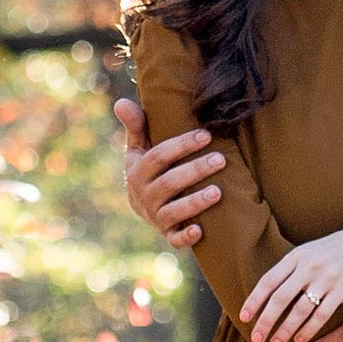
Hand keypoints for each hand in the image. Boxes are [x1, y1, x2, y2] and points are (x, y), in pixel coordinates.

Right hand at [115, 98, 222, 250]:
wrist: (144, 207)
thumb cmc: (147, 168)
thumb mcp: (138, 148)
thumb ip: (135, 125)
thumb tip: (121, 101)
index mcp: (138, 172)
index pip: (158, 157)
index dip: (181, 146)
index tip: (206, 135)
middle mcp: (144, 196)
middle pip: (169, 183)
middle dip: (195, 171)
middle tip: (221, 159)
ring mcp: (155, 217)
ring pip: (173, 212)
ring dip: (195, 203)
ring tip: (218, 192)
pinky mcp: (167, 234)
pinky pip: (174, 240)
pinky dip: (185, 237)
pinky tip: (201, 230)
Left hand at [240, 216, 342, 341]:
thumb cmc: (335, 249)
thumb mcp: (309, 251)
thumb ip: (290, 268)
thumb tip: (267, 291)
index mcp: (296, 256)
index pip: (268, 281)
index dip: (254, 300)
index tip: (244, 317)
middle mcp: (308, 267)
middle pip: (280, 299)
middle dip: (265, 321)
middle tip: (256, 338)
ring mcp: (326, 278)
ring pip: (299, 310)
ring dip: (285, 330)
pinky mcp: (342, 290)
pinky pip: (322, 314)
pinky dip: (309, 329)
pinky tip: (300, 340)